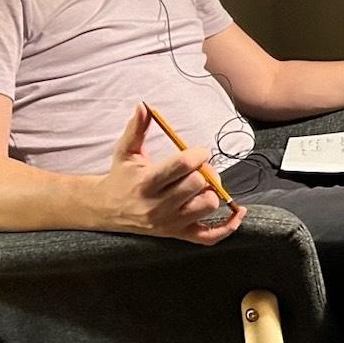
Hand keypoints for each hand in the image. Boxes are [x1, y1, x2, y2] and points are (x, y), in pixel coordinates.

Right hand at [91, 105, 246, 244]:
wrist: (105, 210)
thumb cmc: (121, 177)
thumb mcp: (126, 151)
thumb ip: (137, 128)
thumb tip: (144, 106)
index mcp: (146, 183)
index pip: (182, 166)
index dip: (198, 154)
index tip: (198, 151)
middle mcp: (157, 206)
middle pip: (198, 184)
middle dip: (205, 171)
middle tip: (200, 167)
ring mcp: (169, 223)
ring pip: (207, 206)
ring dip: (213, 192)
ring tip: (204, 185)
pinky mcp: (178, 235)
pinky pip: (210, 237)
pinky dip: (228, 226)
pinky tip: (238, 211)